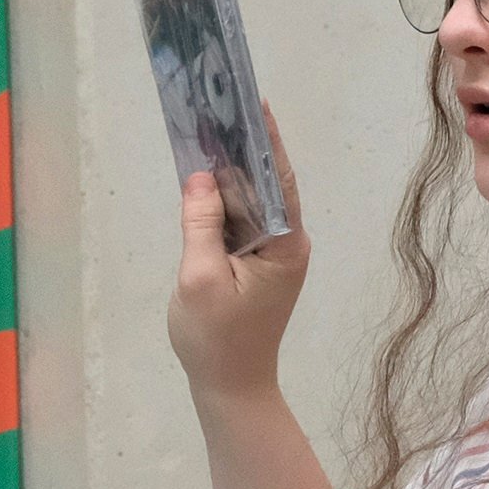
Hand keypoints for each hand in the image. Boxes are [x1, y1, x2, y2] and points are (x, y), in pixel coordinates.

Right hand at [166, 104, 311, 399]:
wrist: (230, 387)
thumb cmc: (216, 339)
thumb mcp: (200, 279)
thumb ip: (201, 223)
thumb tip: (201, 175)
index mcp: (285, 244)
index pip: (277, 178)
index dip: (263, 139)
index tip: (252, 101)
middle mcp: (288, 242)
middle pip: (266, 182)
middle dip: (244, 144)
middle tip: (221, 101)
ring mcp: (273, 252)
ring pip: (252, 199)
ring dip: (231, 168)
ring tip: (209, 124)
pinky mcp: (256, 261)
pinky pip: (241, 218)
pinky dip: (224, 196)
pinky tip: (204, 172)